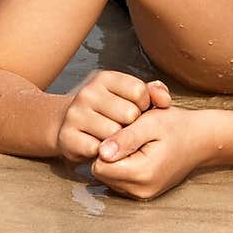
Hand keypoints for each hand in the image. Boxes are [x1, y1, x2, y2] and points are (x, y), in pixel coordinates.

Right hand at [56, 70, 170, 163]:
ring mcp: (74, 114)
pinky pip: (98, 150)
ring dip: (119, 142)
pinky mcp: (66, 136)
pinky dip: (104, 154)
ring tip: (113, 139)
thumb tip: (165, 101)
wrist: (69, 125)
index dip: (144, 106)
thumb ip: (153, 93)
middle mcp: (88, 93)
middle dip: (132, 126)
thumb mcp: (130, 96)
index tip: (137, 111)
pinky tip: (101, 149)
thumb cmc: (109, 111)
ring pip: (114, 134)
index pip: (140, 92)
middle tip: (124, 128)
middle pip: (129, 114)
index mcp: (105, 78)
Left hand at [90, 105, 212, 199]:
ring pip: (108, 178)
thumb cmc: (178, 127)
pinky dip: (122, 167)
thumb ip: (125, 138)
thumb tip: (101, 152)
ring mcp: (142, 195)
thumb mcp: (151, 123)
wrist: (202, 140)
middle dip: (108, 154)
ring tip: (133, 144)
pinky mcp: (143, 194)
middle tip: (127, 136)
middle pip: (101, 173)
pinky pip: (118, 181)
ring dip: (115, 160)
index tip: (119, 131)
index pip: (98, 165)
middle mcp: (140, 190)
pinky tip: (136, 153)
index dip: (103, 145)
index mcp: (142, 173)